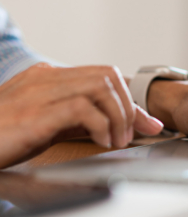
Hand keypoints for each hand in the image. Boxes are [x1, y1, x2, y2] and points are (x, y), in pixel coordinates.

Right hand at [0, 63, 162, 168]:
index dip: (129, 98)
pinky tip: (103, 141)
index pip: (103, 75)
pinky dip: (102, 124)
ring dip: (119, 115)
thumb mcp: (49, 124)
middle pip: (107, 75)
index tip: (145, 122)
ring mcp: (40, 93)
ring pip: (100, 86)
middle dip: (128, 105)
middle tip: (129, 134)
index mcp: (49, 77)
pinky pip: (83, 108)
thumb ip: (85, 121)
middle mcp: (46, 79)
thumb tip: (125, 127)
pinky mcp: (35, 114)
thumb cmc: (3, 136)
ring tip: (118, 139)